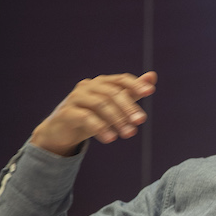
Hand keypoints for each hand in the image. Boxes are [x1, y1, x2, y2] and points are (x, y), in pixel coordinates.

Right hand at [30, 71, 157, 156]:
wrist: (63, 131)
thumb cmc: (92, 115)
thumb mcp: (113, 105)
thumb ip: (132, 92)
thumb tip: (152, 76)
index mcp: (102, 82)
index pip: (121, 80)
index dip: (135, 84)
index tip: (150, 92)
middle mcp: (88, 86)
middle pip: (112, 93)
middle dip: (128, 107)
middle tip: (140, 121)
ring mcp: (75, 98)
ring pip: (100, 104)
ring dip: (117, 119)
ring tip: (129, 134)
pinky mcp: (66, 112)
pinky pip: (85, 117)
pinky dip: (100, 127)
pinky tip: (110, 138)